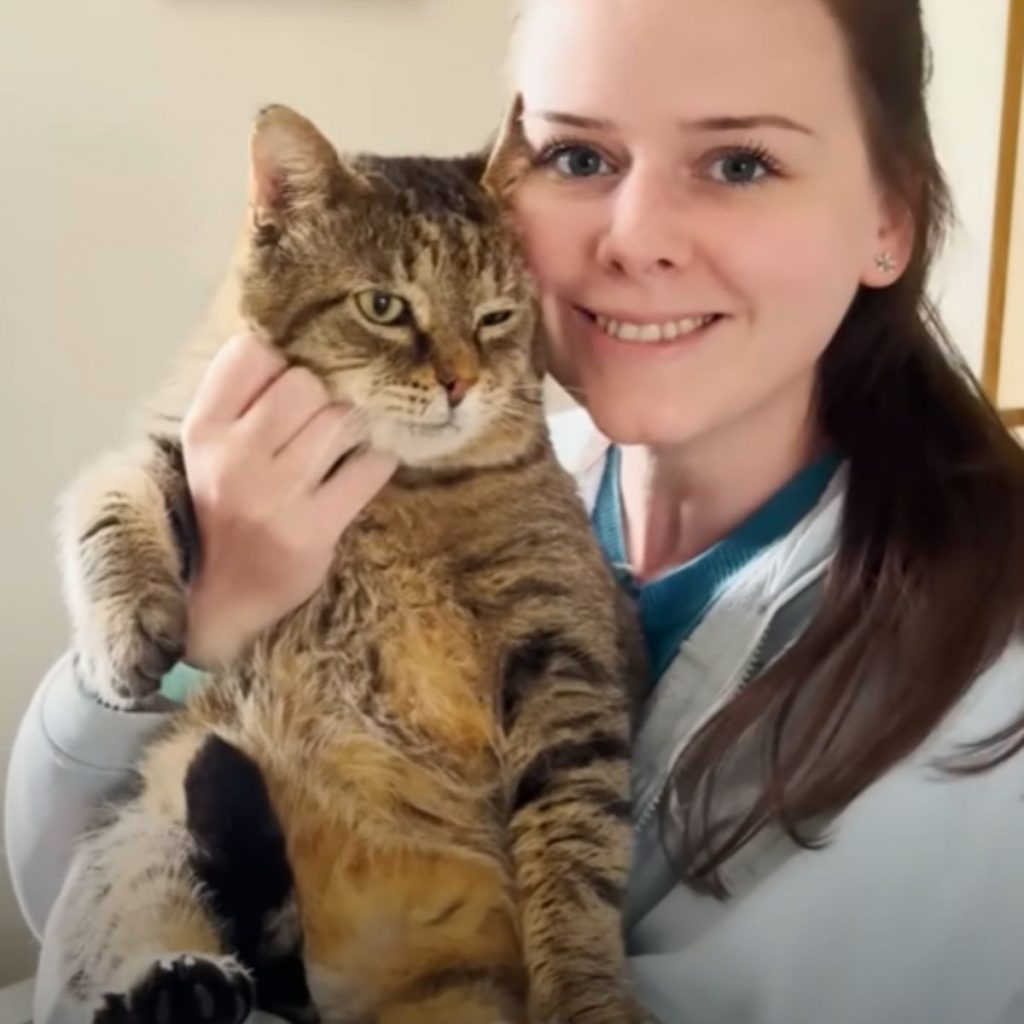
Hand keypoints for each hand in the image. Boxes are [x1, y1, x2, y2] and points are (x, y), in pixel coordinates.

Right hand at [180, 333, 395, 666]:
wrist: (225, 599)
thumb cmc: (227, 510)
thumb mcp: (212, 450)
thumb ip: (241, 397)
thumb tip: (299, 336)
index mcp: (202, 431)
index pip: (251, 352)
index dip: (282, 357)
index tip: (292, 379)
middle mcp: (232, 459)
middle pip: (306, 383)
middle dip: (324, 396)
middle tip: (323, 420)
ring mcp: (274, 497)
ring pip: (342, 420)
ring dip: (354, 428)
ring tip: (343, 447)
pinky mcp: (315, 529)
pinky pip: (370, 467)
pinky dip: (378, 461)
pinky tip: (364, 469)